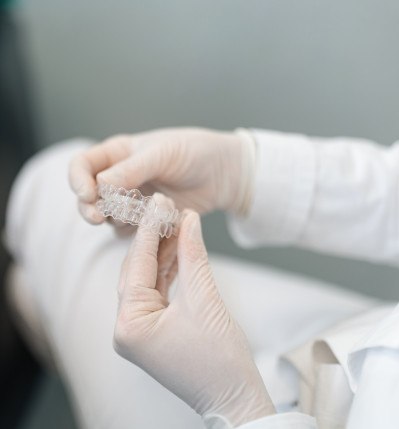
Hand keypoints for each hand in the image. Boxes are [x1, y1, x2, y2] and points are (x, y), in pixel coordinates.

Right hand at [68, 128, 254, 223]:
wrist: (223, 173)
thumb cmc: (194, 152)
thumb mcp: (162, 154)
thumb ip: (132, 169)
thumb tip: (100, 185)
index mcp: (118, 154)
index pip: (82, 166)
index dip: (78, 180)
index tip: (89, 194)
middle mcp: (120, 178)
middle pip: (89, 197)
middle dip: (89, 208)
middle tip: (99, 217)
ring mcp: (133, 200)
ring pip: (109, 217)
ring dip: (116, 220)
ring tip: (137, 217)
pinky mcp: (148, 220)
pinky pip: (132, 231)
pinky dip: (137, 232)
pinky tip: (153, 227)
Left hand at [113, 200, 274, 427]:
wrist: (235, 396)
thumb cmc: (220, 358)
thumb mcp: (204, 298)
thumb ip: (192, 254)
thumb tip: (188, 219)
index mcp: (129, 325)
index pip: (138, 265)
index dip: (150, 230)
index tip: (160, 203)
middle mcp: (126, 327)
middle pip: (138, 270)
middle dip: (154, 238)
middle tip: (167, 208)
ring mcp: (139, 329)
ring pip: (148, 278)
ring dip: (163, 252)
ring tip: (176, 222)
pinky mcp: (154, 328)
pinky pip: (158, 291)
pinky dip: (169, 269)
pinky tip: (179, 247)